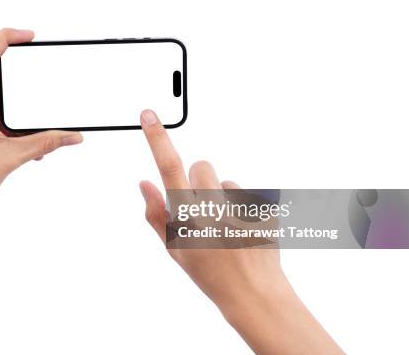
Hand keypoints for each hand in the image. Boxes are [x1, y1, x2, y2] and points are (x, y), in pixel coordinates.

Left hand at [0, 29, 82, 216]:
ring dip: (11, 115)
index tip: (29, 37)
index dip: (7, 38)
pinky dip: (0, 121)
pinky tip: (10, 144)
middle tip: (35, 115)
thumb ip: (45, 142)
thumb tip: (73, 136)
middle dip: (20, 97)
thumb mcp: (11, 158)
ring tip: (21, 142)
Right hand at [138, 109, 342, 354]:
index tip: (148, 115)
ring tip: (228, 226)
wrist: (254, 293)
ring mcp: (243, 208)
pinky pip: (248, 194)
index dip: (157, 139)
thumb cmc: (210, 273)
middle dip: (199, 181)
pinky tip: (245, 230)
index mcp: (189, 218)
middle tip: (203, 209)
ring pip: (227, 181)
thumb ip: (156, 214)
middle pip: (202, 166)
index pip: (169, 168)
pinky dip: (244, 207)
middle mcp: (215, 209)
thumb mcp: (175, 250)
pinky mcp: (264, 209)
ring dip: (223, 196)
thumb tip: (144, 183)